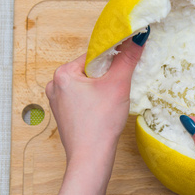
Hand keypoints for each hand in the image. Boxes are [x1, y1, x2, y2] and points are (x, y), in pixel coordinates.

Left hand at [26, 33, 147, 194]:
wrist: (91, 159)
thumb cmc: (100, 123)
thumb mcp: (118, 85)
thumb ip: (128, 58)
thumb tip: (139, 36)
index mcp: (62, 73)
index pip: (93, 55)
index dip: (112, 61)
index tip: (124, 69)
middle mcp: (55, 85)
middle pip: (90, 70)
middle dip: (108, 76)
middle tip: (119, 88)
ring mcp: (58, 102)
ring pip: (88, 85)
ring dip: (103, 89)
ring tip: (112, 101)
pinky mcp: (65, 115)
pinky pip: (84, 99)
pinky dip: (96, 101)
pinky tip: (105, 111)